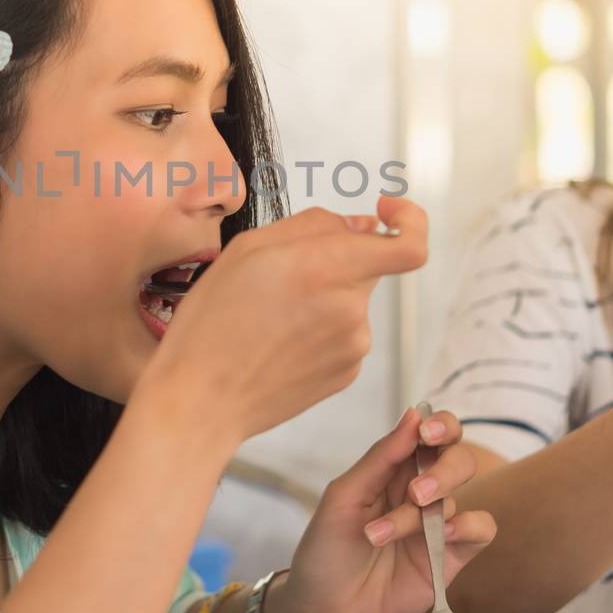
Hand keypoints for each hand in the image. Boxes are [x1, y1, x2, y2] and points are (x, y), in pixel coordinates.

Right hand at [133, 195, 427, 459]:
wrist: (202, 400)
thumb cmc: (212, 328)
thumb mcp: (246, 249)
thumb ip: (311, 225)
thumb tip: (359, 224)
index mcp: (324, 268)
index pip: (409, 246)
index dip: (410, 222)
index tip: (386, 213)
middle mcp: (349, 308)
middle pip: (367, 267)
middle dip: (334, 262)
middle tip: (280, 278)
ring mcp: (352, 345)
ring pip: (352, 301)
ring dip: (323, 298)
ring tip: (271, 316)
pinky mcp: (346, 373)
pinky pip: (344, 334)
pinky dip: (319, 329)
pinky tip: (280, 341)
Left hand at [265, 407, 496, 612]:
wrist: (321, 612)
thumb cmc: (325, 550)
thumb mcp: (344, 497)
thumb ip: (381, 458)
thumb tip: (415, 413)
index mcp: (393, 470)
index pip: (432, 434)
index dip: (439, 426)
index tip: (427, 433)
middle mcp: (420, 493)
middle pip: (458, 458)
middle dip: (444, 468)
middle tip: (415, 492)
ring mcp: (436, 526)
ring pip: (460, 496)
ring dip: (427, 509)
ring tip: (386, 531)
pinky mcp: (450, 560)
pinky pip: (481, 530)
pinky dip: (468, 526)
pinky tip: (442, 535)